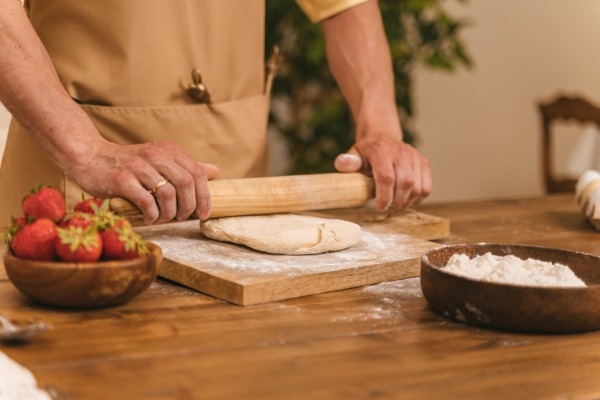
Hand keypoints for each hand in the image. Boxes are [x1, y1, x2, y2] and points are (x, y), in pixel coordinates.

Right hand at [67, 139, 217, 224]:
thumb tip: (214, 171)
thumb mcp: (159, 160)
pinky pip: (147, 201)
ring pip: (168, 193)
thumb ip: (185, 166)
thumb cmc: (127, 164)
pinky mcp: (121, 180)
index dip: (205, 196)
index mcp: (168, 150)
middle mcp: (155, 155)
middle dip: (189, 206)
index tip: (204, 213)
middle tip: (181, 218)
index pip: (197, 172)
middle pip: (186, 183)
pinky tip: (149, 218)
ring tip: (163, 218)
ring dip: (170, 213)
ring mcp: (138, 167)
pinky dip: (152, 215)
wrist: (89, 157)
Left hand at [334, 132, 430, 210]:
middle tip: (387, 205)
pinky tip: (407, 199)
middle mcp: (401, 152)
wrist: (383, 137)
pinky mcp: (424, 162)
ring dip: (407, 201)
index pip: (387, 177)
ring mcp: (414, 156)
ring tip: (396, 202)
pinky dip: (418, 198)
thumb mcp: (354, 154)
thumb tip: (341, 164)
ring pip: (417, 187)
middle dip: (396, 200)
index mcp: (381, 150)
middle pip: (405, 183)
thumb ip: (348, 162)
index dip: (384, 196)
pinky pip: (426, 186)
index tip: (379, 206)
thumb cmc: (366, 152)